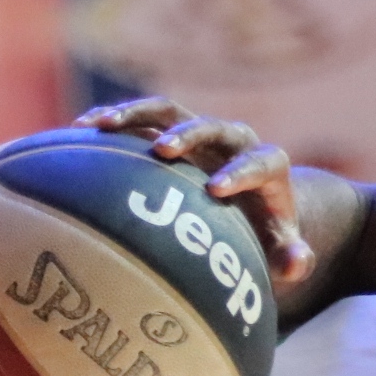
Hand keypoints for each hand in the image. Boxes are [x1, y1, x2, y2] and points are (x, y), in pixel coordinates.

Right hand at [78, 96, 314, 283]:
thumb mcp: (282, 246)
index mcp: (267, 166)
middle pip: (213, 126)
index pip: (261, 161)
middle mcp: (233, 141)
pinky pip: (140, 118)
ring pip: (168, 111)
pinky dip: (113, 120)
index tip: (216, 190)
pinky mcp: (169, 131)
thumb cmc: (266, 231)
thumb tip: (297, 264)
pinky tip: (78, 130)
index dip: (240, 172)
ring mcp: (198, 133)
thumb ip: (294, 257)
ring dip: (136, 114)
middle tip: (164, 152)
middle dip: (190, 135)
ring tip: (100, 126)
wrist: (251, 201)